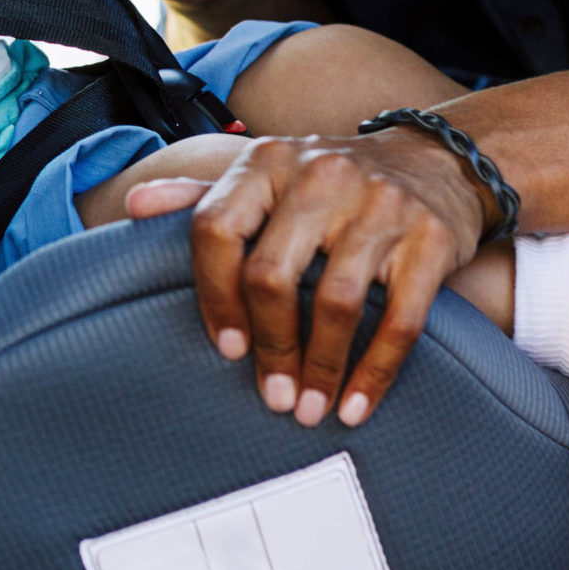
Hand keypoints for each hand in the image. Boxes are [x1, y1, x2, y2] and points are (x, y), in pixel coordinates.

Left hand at [126, 128, 488, 427]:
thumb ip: (202, 193)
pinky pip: (399, 320)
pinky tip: (355, 404)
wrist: (434, 160)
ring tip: (311, 408)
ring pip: (336, 303)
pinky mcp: (428, 238)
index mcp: (268, 161)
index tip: (226, 347)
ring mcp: (379, 204)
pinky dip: (375, 373)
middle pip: (272, 275)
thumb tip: (134, 206)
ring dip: (320, 369)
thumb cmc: (330, 181)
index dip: (213, 296)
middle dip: (268, 346)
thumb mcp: (266, 173)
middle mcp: (321, 174)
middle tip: (274, 395)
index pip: (216, 228)